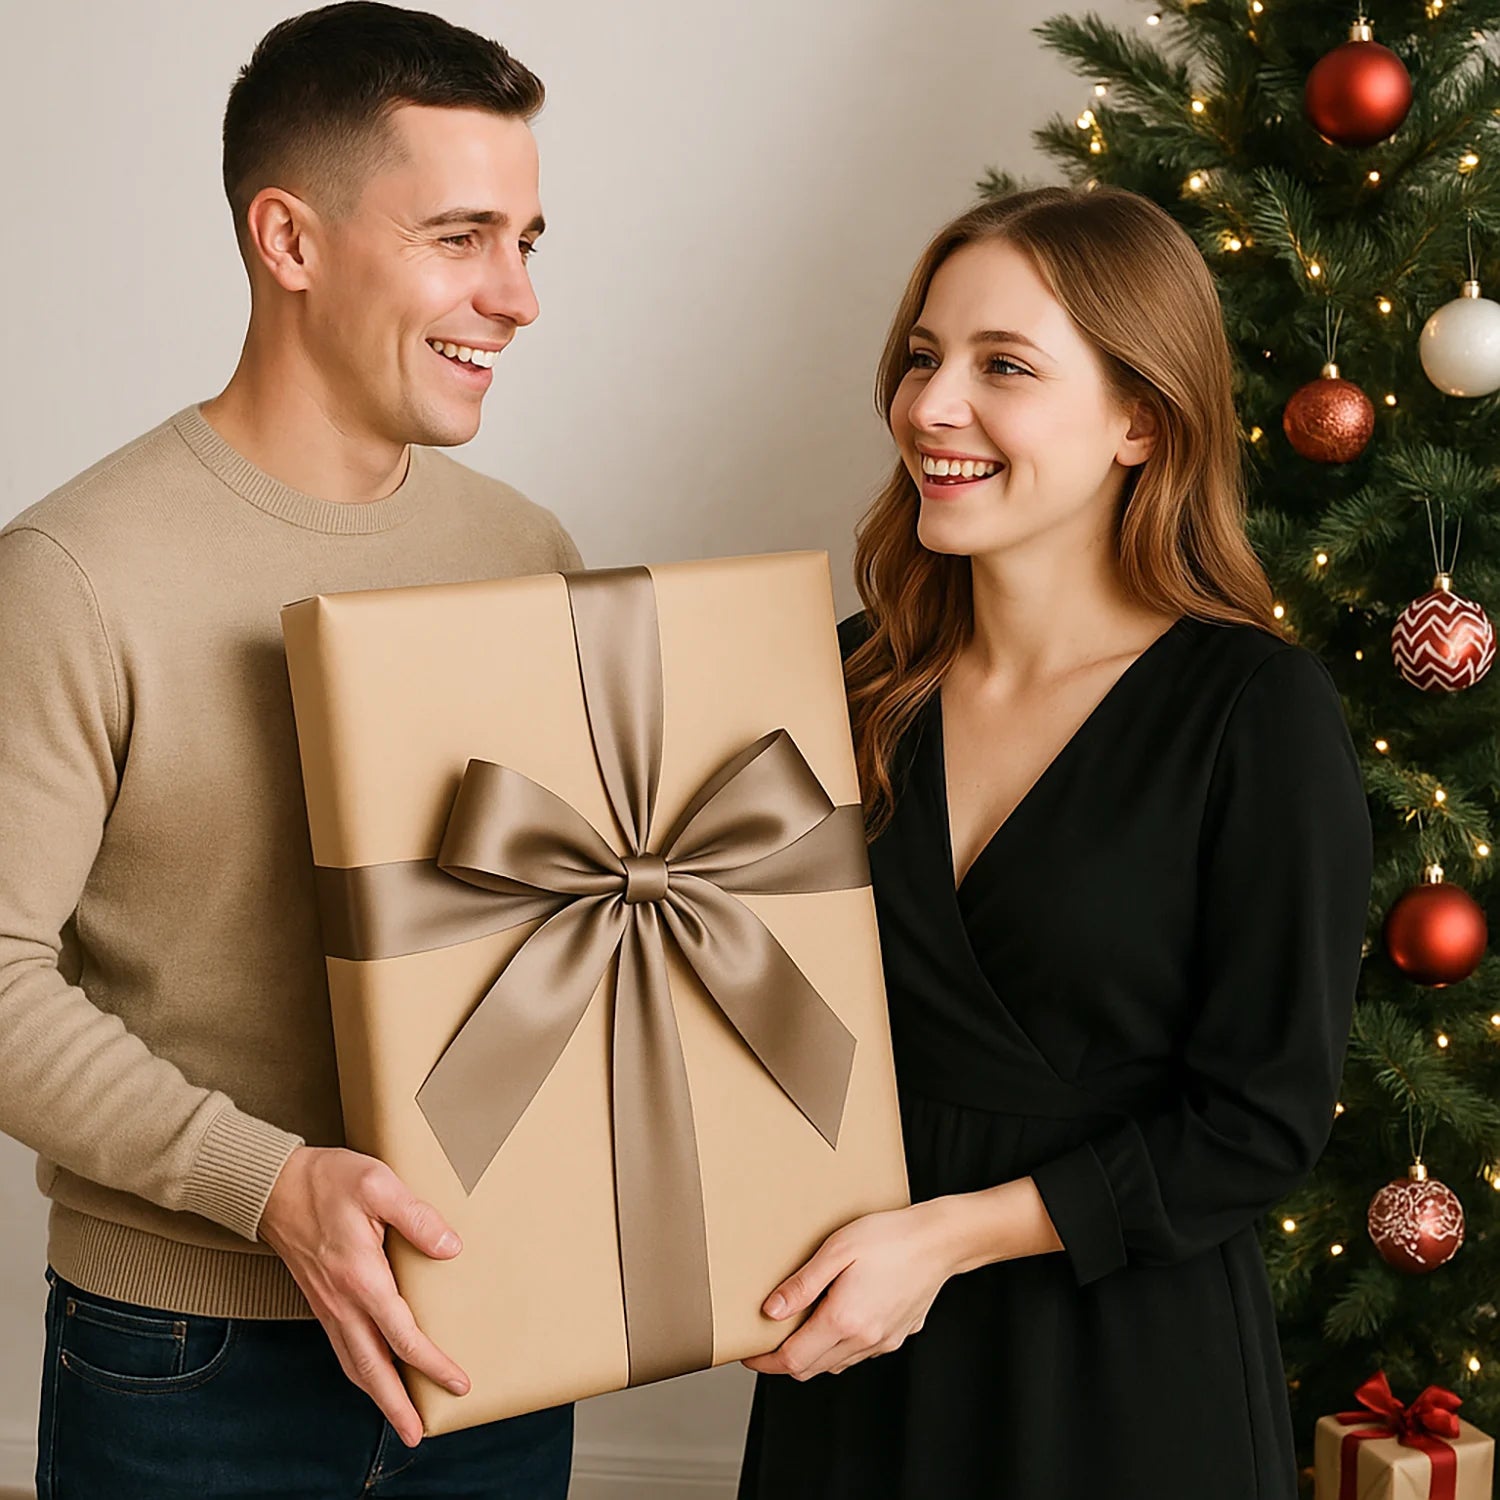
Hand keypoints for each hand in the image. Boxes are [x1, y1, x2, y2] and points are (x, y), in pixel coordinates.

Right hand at [258, 1146, 468, 1445]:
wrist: (272, 1184)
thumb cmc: (328, 1180)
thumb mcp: (378, 1184)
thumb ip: (416, 1216)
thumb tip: (451, 1248)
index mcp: (361, 1277)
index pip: (402, 1335)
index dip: (432, 1363)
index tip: (458, 1383)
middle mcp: (342, 1301)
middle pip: (372, 1367)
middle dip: (396, 1405)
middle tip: (417, 1434)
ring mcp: (327, 1304)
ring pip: (353, 1363)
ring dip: (377, 1394)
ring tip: (399, 1418)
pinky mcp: (320, 1299)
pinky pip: (341, 1347)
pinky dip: (359, 1371)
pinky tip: (371, 1374)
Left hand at [741, 1202, 955, 1380]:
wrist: (939, 1240)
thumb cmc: (889, 1237)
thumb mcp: (837, 1250)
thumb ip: (802, 1285)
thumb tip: (771, 1311)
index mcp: (844, 1320)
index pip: (794, 1360)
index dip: (766, 1361)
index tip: (750, 1354)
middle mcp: (864, 1339)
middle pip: (812, 1368)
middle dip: (785, 1360)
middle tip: (767, 1341)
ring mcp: (883, 1340)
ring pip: (836, 1363)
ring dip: (812, 1354)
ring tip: (799, 1326)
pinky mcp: (897, 1334)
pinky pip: (859, 1352)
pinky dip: (838, 1346)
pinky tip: (836, 1319)